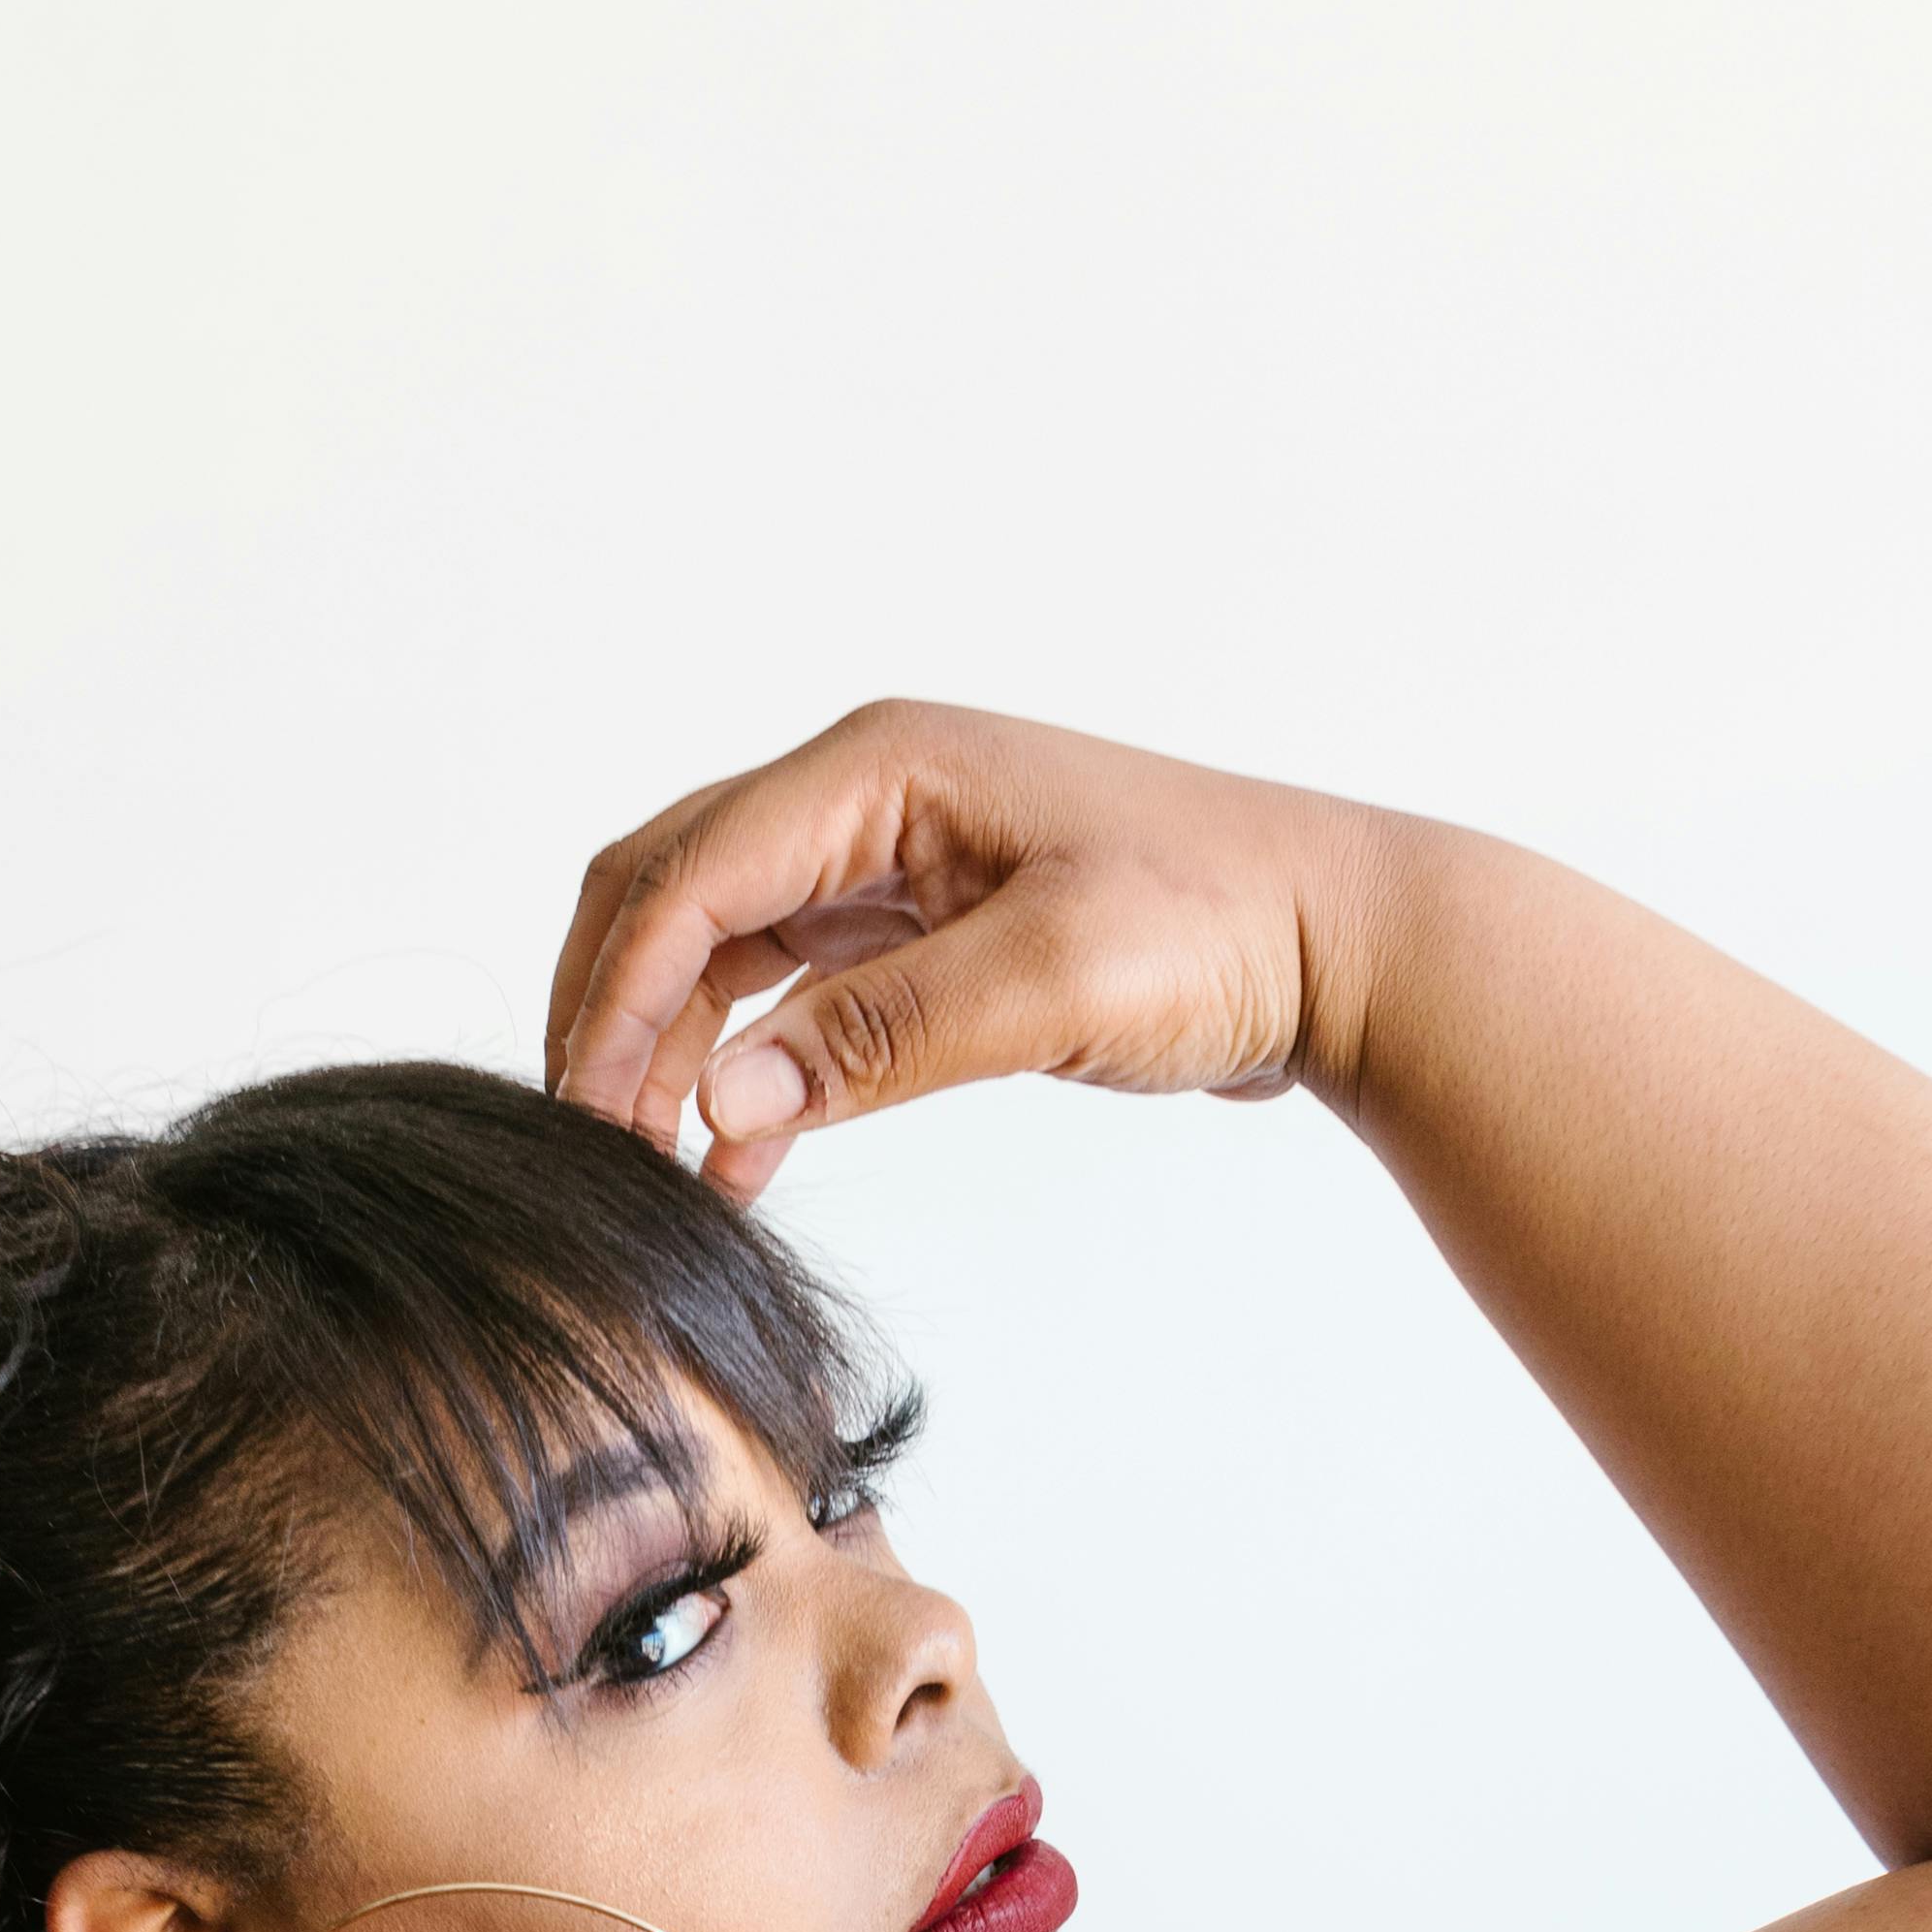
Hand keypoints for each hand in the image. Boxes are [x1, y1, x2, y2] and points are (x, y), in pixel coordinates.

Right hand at [543, 704, 1385, 1200]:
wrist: (1343, 943)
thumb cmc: (1220, 929)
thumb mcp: (1051, 983)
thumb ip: (879, 1039)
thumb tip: (721, 1104)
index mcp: (882, 768)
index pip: (687, 876)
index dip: (617, 997)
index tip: (587, 1116)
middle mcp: (869, 794)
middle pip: (673, 888)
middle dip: (614, 1010)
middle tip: (590, 1142)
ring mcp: (893, 858)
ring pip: (721, 941)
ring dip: (674, 1045)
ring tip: (651, 1162)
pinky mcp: (925, 926)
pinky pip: (794, 989)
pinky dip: (752, 1067)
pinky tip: (740, 1157)